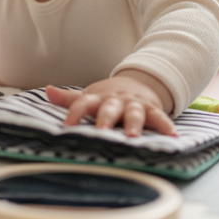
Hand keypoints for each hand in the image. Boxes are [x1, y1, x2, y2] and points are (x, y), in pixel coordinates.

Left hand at [45, 71, 176, 136]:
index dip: (74, 113)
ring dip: (134, 123)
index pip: (82, 103)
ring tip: (133, 136)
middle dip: (106, 119)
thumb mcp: (90, 95)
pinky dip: (166, 126)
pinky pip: (159, 117)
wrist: (138, 83)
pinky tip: (172, 136)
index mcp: (98, 98)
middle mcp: (116, 101)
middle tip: (102, 130)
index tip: (66, 126)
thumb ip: (69, 99)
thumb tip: (47, 90)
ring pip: (134, 113)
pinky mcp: (152, 109)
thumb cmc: (109, 96)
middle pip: (109, 108)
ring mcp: (134, 104)